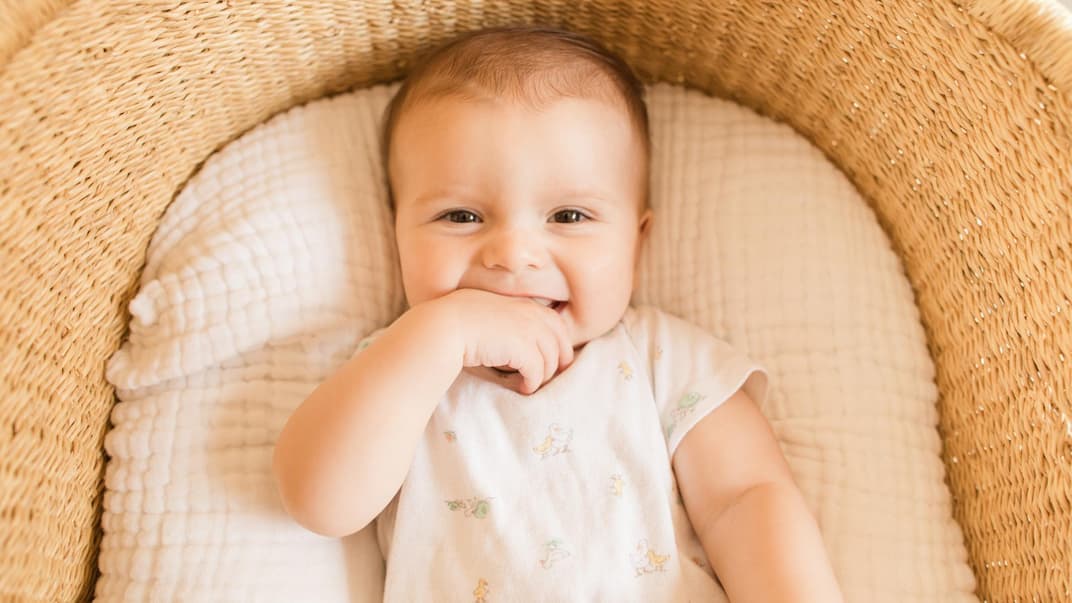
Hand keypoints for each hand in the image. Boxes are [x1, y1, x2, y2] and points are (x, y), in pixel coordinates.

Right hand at [423, 288, 573, 393]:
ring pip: (550, 358)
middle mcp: (530, 313)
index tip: (556, 357)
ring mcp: (529, 330)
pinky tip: (523, 388)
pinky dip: (533, 382)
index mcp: (522, 303)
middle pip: (560, 339)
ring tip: (531, 384)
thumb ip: (503, 320)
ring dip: (543, 375)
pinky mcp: (523, 349)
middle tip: (551, 376)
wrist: (444, 327)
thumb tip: (509, 342)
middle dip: (561, 359)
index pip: (554, 321)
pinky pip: (538, 371)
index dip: (559, 341)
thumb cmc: (455, 321)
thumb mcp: (485, 313)